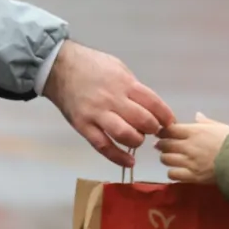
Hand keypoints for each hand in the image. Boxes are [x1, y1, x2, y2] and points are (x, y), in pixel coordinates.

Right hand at [43, 40, 174, 167]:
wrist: (59, 67)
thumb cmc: (92, 65)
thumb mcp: (118, 68)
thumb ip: (133, 87)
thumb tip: (149, 106)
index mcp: (124, 83)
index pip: (153, 103)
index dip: (165, 116)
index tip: (168, 122)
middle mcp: (113, 99)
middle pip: (142, 120)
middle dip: (153, 129)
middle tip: (152, 129)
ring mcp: (97, 114)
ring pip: (125, 135)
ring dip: (137, 141)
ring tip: (137, 139)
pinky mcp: (84, 126)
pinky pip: (103, 146)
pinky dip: (118, 157)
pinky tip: (129, 162)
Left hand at [156, 113, 228, 183]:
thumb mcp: (220, 127)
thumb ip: (206, 122)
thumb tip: (197, 116)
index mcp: (195, 131)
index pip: (170, 130)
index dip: (162, 131)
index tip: (160, 133)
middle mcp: (188, 146)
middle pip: (165, 144)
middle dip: (161, 144)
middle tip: (160, 145)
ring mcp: (189, 162)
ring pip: (166, 159)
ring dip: (165, 158)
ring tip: (168, 158)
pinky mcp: (192, 176)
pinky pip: (173, 174)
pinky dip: (172, 173)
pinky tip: (176, 171)